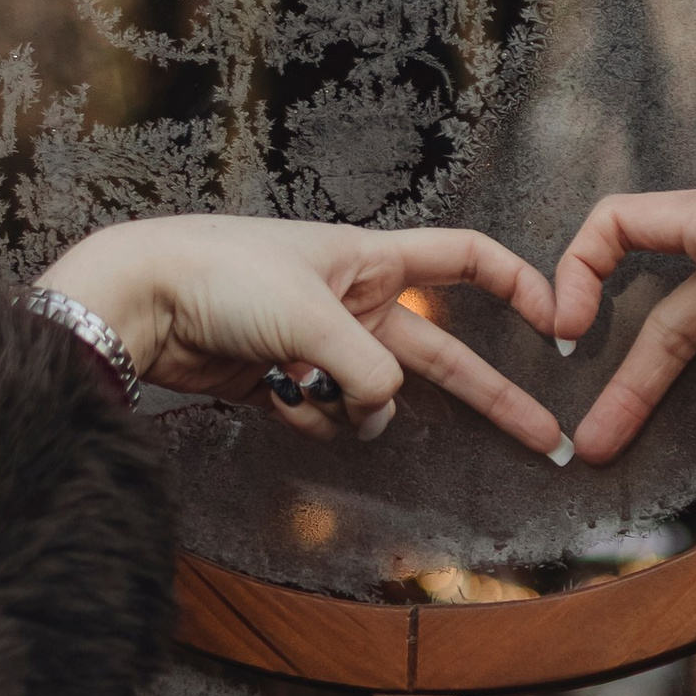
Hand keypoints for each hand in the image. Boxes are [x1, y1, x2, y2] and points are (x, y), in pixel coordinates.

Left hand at [37, 215, 568, 454]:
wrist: (136, 299)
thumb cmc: (221, 276)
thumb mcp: (312, 316)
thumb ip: (368, 369)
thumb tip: (384, 410)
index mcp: (370, 259)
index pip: (465, 260)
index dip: (516, 285)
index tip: (558, 322)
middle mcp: (354, 300)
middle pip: (443, 353)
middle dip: (491, 396)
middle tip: (543, 437)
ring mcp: (322, 345)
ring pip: (375, 399)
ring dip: (351, 409)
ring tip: (302, 384)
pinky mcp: (287, 382)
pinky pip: (328, 418)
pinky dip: (309, 418)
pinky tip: (273, 394)